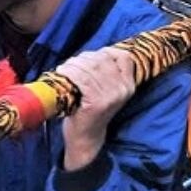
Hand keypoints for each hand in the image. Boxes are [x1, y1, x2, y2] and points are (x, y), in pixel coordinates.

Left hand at [57, 48, 136, 170]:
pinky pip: (81, 79)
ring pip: (90, 68)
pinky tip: (62, 75)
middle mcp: (123, 89)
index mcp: (129, 84)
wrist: (86, 137)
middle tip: (71, 64)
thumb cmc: (92, 110)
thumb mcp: (108, 90)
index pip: (122, 56)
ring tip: (64, 69)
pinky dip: (69, 74)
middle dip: (84, 58)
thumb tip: (94, 53)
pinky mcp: (96, 102)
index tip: (90, 58)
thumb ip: (107, 72)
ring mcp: (110, 96)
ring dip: (73, 65)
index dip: (103, 53)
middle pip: (102, 60)